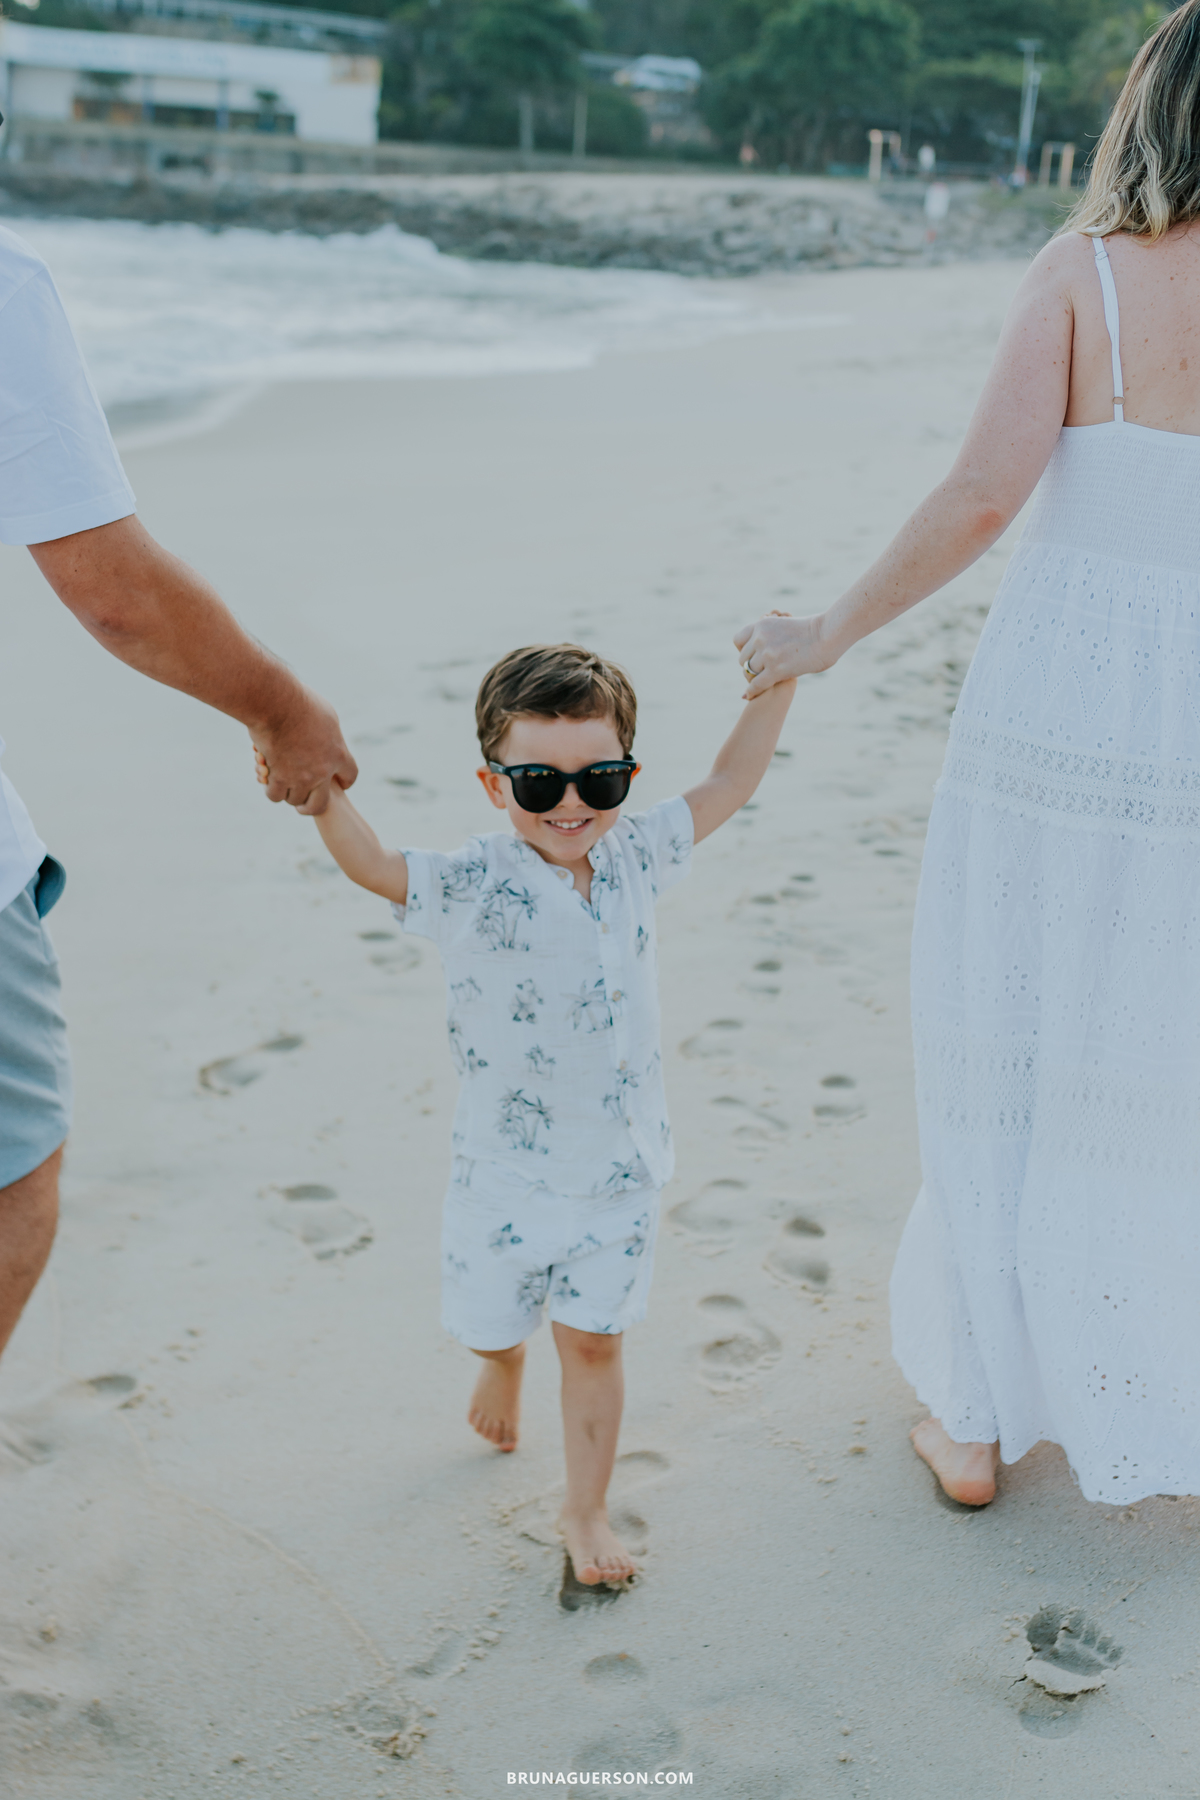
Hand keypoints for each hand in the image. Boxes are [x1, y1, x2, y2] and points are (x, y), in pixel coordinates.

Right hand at [251, 688, 356, 815]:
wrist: (276, 703)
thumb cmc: (300, 701)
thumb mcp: (327, 714)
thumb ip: (331, 732)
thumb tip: (330, 736)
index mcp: (338, 754)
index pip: (350, 776)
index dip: (345, 781)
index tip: (339, 783)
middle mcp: (322, 771)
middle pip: (321, 803)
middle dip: (312, 805)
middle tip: (304, 804)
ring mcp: (300, 777)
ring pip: (296, 800)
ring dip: (289, 794)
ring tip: (284, 788)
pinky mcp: (278, 777)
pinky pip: (275, 796)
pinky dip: (271, 790)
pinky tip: (268, 783)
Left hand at [734, 609, 836, 697]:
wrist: (826, 636)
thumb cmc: (811, 631)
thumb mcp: (783, 624)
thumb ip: (769, 633)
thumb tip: (761, 642)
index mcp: (761, 625)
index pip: (738, 640)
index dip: (743, 650)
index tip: (750, 656)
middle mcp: (761, 638)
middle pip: (743, 658)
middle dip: (750, 665)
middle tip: (759, 672)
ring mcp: (768, 654)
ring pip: (749, 672)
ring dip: (754, 677)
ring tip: (759, 682)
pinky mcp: (776, 670)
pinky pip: (756, 684)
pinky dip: (751, 692)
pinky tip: (747, 696)